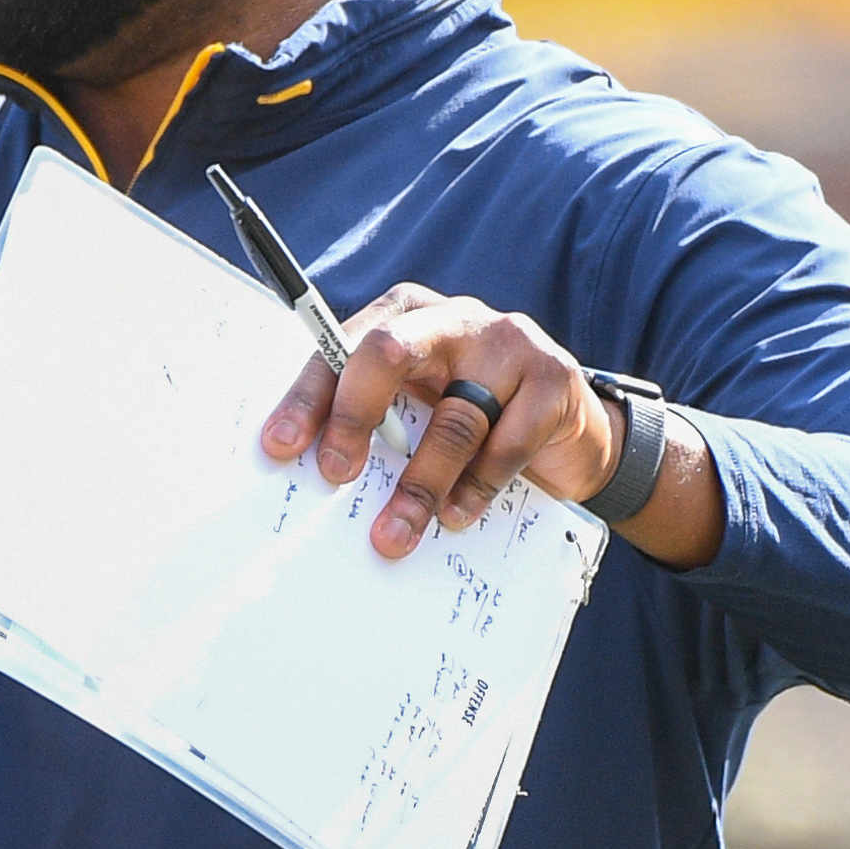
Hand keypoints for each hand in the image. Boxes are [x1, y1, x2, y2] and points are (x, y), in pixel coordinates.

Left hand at [260, 284, 617, 558]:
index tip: (279, 446)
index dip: (308, 398)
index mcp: (404, 315)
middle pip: (388, 353)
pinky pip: (506, 441)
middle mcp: (452, 318)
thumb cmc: (473, 417)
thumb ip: (376, 420)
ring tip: (394, 532)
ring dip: (418, 484)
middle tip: (334, 475)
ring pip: (451, 417)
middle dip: (353, 417)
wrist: (570, 433)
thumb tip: (312, 470)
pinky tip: (456, 516)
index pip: (342, 348)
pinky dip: (476, 488)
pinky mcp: (554, 377)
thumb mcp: (418, 408)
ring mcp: (508, 341)